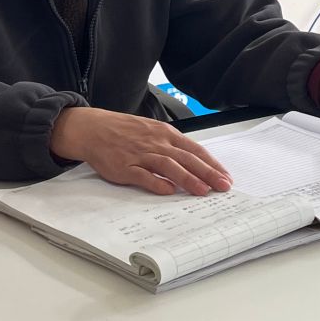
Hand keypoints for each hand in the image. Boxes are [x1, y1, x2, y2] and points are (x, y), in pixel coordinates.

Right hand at [48, 106, 232, 196]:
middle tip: (223, 186)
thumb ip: (172, 146)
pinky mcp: (124, 167)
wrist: (94, 129)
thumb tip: (194, 162)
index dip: (212, 164)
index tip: (225, 176)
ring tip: (203, 191)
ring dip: (187, 179)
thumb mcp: (153, 131)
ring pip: (169, 166)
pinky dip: (156, 183)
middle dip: (207, 173)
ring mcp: (140, 154)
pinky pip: (143, 175)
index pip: (195, 150)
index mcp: (165, 134)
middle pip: (186, 158)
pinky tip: (168, 191)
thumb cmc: (125, 131)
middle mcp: (156, 143)